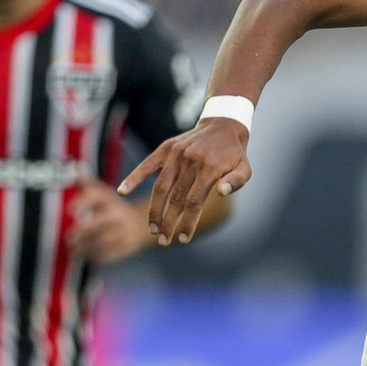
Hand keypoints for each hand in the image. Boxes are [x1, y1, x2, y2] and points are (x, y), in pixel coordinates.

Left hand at [67, 179, 155, 264]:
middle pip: (98, 223)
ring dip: (84, 247)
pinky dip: (95, 257)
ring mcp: (125, 232)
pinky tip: (86, 256)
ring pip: (102, 241)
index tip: (70, 210)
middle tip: (69, 237)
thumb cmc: (114, 209)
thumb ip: (89, 183)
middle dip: (81, 231)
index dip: (83, 202)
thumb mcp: (106, 194)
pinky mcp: (128, 247)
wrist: (145, 225)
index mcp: (112, 200)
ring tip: (73, 249)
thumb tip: (76, 167)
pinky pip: (109, 254)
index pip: (98, 197)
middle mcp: (119, 215)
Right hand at [119, 117, 250, 247]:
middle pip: (175, 198)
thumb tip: (221, 192)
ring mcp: (176, 154)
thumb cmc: (234, 154)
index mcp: (209, 168)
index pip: (194, 202)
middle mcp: (190, 161)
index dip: (188, 222)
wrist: (222, 124)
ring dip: (155, 210)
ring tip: (152, 228)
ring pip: (161, 187)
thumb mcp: (244, 168)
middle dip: (168, 222)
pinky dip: (133, 177)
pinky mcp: (166, 149)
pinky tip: (122, 191)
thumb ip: (236, 182)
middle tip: (164, 241)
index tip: (184, 239)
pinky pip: (147, 165)